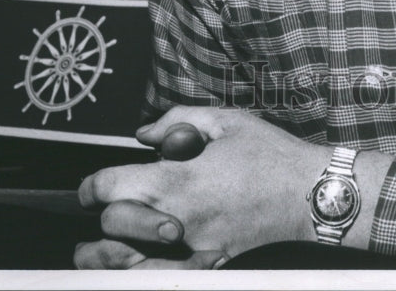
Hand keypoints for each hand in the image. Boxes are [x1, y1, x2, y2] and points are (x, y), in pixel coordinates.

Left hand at [75, 106, 332, 266]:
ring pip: (129, 263)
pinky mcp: (209, 263)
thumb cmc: (270, 153)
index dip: (90, 186)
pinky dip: (143, 276)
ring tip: (91, 252)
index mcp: (178, 178)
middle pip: (114, 225)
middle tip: (103, 208)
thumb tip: (144, 134)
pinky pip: (166, 279)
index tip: (88, 187)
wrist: (308, 192)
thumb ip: (177, 120)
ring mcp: (192, 247)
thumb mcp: (226, 120)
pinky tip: (132, 271)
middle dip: (104, 214)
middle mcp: (178, 217)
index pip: (111, 186)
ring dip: (106, 256)